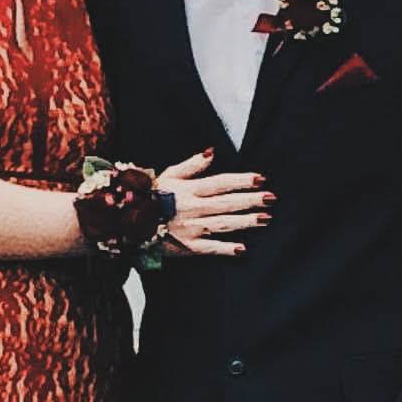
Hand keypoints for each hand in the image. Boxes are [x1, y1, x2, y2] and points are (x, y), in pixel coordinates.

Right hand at [158, 150, 272, 256]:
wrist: (129, 220)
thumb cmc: (152, 195)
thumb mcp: (169, 175)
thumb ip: (192, 165)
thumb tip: (212, 152)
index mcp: (189, 189)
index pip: (221, 183)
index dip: (242, 181)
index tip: (261, 179)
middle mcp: (193, 208)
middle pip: (227, 203)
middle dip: (251, 200)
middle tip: (271, 198)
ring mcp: (191, 228)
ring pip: (223, 224)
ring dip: (245, 222)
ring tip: (265, 218)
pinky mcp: (188, 246)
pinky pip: (209, 248)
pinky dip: (225, 249)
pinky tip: (242, 249)